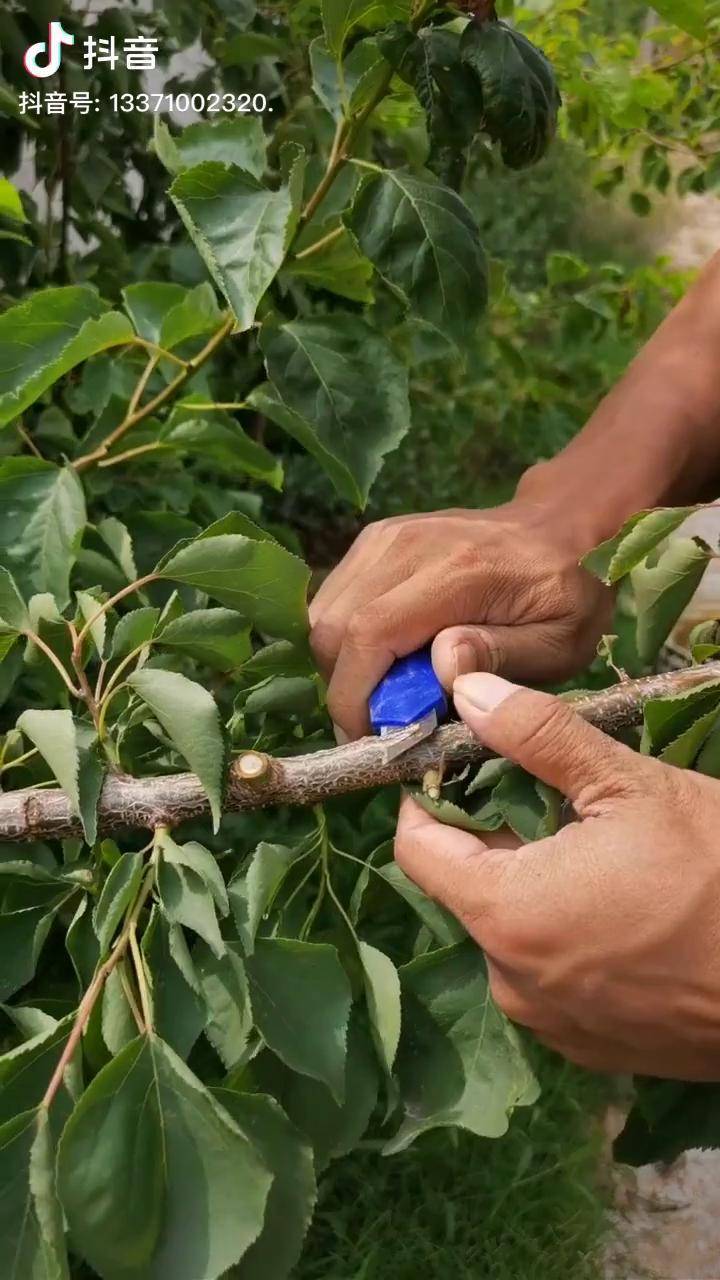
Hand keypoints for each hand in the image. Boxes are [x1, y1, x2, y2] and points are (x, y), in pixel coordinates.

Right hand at [309, 505, 612, 738]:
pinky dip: (346, 639)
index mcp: (457, 571)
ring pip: (322, 614)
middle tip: (384, 721)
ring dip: (342, 664)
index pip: (369, 633)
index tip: (372, 738)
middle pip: (330, 627)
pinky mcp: (375, 540)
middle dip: (345, 687)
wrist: (560, 528)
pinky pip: (334, 599)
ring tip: (388, 690)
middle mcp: (407, 545)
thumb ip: (502, 655)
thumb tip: (442, 667)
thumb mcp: (560, 640)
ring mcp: (385, 537)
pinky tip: (388, 656)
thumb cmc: (567, 594)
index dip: (354, 695)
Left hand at [396, 672, 719, 1079]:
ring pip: (511, 930)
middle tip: (558, 796)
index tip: (466, 763)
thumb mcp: (630, 787)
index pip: (416, 847)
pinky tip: (625, 908)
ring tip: (604, 852)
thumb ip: (536, 735)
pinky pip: (550, 974)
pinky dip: (568, 935)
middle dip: (500, 835)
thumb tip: (469, 689)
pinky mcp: (591, 1047)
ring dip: (537, 885)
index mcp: (506, 914)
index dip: (432, 796)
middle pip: (467, 887)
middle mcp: (511, 981)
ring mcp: (551, 1024)